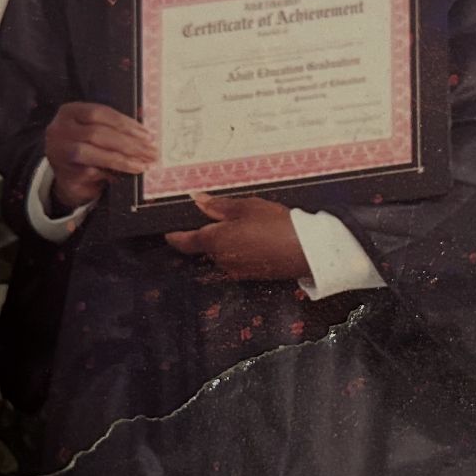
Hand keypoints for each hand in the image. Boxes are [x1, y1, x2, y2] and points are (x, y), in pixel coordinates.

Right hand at [44, 101, 154, 209]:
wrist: (68, 176)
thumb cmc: (88, 147)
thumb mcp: (97, 131)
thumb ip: (115, 127)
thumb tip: (145, 133)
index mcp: (70, 112)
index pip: (99, 112)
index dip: (125, 123)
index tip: (146, 134)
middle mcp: (60, 129)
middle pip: (98, 133)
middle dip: (129, 143)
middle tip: (150, 151)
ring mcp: (60, 152)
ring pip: (94, 153)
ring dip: (123, 159)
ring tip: (143, 164)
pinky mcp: (65, 173)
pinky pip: (92, 172)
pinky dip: (112, 172)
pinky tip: (127, 173)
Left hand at [164, 192, 309, 279]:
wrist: (307, 251)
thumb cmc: (276, 225)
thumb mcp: (246, 207)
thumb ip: (218, 206)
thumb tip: (197, 200)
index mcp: (214, 242)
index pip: (185, 241)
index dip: (175, 236)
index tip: (168, 232)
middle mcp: (221, 260)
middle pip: (207, 245)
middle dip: (212, 232)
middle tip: (227, 215)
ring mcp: (237, 270)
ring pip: (224, 252)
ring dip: (229, 240)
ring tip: (250, 224)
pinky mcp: (252, 275)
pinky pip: (239, 259)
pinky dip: (243, 249)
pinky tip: (260, 237)